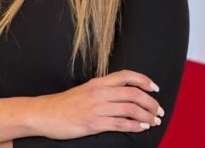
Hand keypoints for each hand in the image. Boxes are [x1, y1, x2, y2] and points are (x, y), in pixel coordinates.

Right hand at [30, 70, 164, 138]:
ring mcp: (97, 108)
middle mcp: (99, 93)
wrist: (44, 114)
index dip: (144, 80)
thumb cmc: (64, 105)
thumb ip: (102, 90)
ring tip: (154, 121)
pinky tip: (142, 128)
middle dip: (151, 102)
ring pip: (130, 109)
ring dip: (147, 116)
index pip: (126, 76)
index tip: (155, 88)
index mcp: (98, 83)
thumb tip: (121, 94)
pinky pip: (120, 124)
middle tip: (159, 110)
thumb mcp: (84, 90)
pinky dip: (134, 126)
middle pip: (133, 94)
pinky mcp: (93, 123)